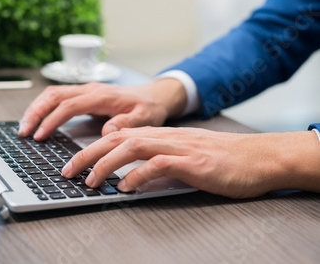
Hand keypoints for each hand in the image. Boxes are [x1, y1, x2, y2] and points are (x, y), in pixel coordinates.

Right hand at [18, 78, 187, 139]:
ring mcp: (85, 90)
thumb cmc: (149, 107)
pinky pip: (58, 98)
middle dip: (35, 112)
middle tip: (24, 131)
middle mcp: (90, 89)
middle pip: (54, 95)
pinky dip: (44, 107)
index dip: (52, 120)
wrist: (154, 96)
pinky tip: (38, 120)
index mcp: (101, 95)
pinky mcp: (83, 95)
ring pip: (52, 94)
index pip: (69, 105)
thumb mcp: (144, 118)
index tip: (40, 135)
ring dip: (36, 109)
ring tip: (25, 127)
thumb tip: (107, 132)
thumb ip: (126, 124)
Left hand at [61, 127, 319, 197]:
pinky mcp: (192, 161)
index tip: (72, 163)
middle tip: (67, 171)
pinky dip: (139, 175)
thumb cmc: (220, 159)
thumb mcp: (181, 156)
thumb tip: (129, 178)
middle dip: (88, 154)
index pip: (116, 136)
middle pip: (117, 139)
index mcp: (159, 135)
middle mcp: (164, 137)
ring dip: (107, 164)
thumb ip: (155, 162)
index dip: (91, 148)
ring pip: (132, 147)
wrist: (257, 157)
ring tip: (91, 181)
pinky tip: (126, 187)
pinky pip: (159, 165)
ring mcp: (177, 147)